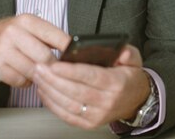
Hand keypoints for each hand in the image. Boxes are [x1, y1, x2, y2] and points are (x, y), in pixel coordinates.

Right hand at [0, 14, 70, 87]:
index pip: (54, 35)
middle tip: (56, 69)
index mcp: (26, 20)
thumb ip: (48, 36)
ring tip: (37, 70)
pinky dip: (25, 81)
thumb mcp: (28, 27)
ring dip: (38, 75)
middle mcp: (14, 32)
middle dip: (53, 66)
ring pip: (33, 70)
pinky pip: (20, 80)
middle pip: (44, 56)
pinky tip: (22, 73)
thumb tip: (72, 50)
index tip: (76, 56)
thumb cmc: (10, 35)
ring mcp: (3, 49)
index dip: (68, 48)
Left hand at [33, 45, 150, 129]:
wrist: (135, 100)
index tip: (55, 65)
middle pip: (75, 91)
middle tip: (40, 67)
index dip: (71, 71)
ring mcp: (97, 115)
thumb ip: (128, 52)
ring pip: (68, 104)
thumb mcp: (134, 60)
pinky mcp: (89, 123)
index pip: (91, 77)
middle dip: (54, 79)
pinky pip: (66, 115)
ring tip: (39, 76)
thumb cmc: (129, 78)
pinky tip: (44, 91)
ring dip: (50, 90)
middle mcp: (107, 102)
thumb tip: (121, 52)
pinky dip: (52, 104)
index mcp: (117, 83)